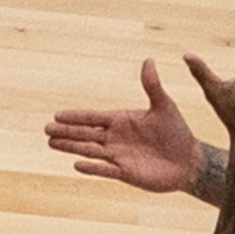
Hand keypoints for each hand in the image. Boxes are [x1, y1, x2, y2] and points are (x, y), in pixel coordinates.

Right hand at [46, 56, 204, 192]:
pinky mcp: (126, 173)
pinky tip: (77, 165)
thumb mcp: (164, 106)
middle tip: (45, 130)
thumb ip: (152, 85)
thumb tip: (148, 60)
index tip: (57, 115)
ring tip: (51, 144)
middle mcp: (116, 138)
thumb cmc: (177, 132)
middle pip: (86, 134)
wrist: (189, 161)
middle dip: (66, 131)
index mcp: (121, 121)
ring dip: (72, 147)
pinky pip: (106, 170)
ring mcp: (119, 156)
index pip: (93, 117)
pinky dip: (92, 168)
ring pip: (90, 151)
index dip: (75, 116)